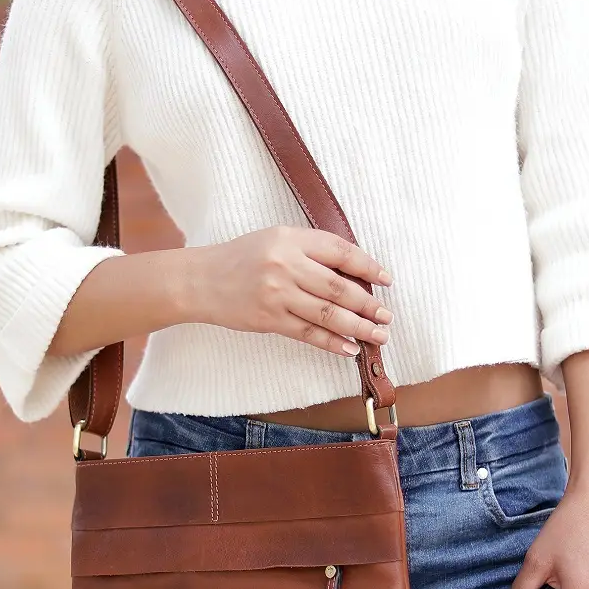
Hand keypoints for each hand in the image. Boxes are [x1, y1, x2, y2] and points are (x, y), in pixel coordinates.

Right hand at [190, 226, 392, 355]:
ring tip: (378, 335)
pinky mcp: (270, 319)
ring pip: (328, 313)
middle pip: (339, 287)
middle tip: (386, 316)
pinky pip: (308, 333)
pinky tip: (350, 348)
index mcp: (290, 239)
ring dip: (358, 327)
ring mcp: (278, 294)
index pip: (339, 251)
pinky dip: (332, 343)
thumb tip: (353, 273)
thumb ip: (309, 251)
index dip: (367, 266)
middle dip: (368, 304)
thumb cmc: (241, 258)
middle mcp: (286, 265)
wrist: (201, 280)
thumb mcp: (274, 240)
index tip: (385, 279)